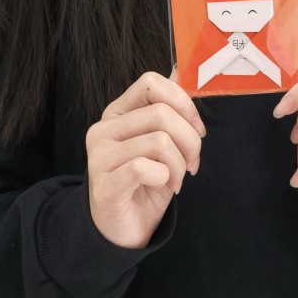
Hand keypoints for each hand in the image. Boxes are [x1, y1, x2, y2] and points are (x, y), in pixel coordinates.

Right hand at [86, 71, 205, 248]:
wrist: (122, 229)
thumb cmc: (145, 182)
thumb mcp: (161, 141)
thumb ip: (167, 106)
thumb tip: (179, 67)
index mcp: (118, 112)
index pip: (150, 83)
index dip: (183, 103)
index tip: (197, 130)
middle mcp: (103, 129)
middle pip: (161, 113)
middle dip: (189, 141)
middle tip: (192, 164)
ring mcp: (100, 156)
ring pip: (159, 141)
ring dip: (180, 165)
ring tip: (176, 180)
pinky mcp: (104, 184)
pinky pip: (146, 167)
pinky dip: (164, 177)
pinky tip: (163, 187)